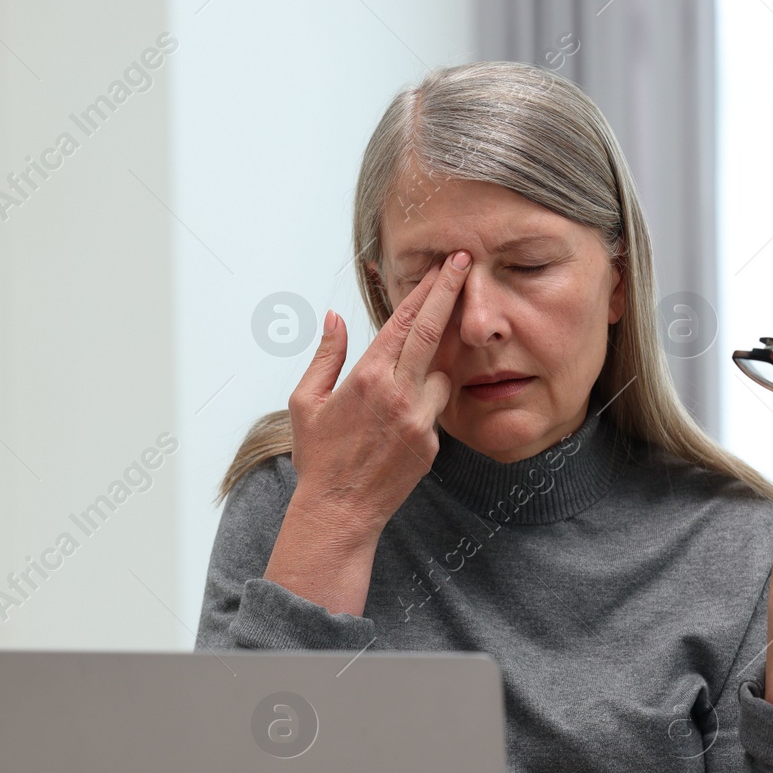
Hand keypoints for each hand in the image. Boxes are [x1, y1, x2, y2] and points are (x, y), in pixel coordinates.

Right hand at [286, 250, 470, 537]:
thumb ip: (325, 355)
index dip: (426, 289)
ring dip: (431, 370)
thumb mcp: (306, 401)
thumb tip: (334, 318)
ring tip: (399, 391)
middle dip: (451, 292)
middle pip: (433, 331)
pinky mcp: (431, 443)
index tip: (443, 265)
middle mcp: (398, 393)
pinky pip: (435, 411)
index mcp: (367, 377)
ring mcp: (420, 419)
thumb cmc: (318, 456)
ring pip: (441, 375)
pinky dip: (424, 406)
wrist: (340, 510)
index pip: (404, 321)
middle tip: (466, 262)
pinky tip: (396, 427)